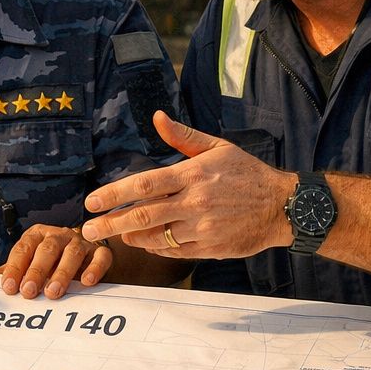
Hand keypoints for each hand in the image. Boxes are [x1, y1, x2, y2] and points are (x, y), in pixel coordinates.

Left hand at [0, 224, 112, 298]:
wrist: (87, 253)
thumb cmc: (52, 260)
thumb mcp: (31, 262)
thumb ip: (14, 270)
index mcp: (38, 235)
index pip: (23, 248)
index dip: (15, 267)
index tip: (9, 287)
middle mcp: (59, 235)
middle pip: (47, 249)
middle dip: (36, 271)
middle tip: (29, 291)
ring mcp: (80, 242)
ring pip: (72, 253)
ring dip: (62, 273)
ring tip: (53, 292)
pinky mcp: (100, 251)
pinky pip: (100, 257)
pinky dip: (94, 268)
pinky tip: (87, 282)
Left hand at [79, 112, 293, 257]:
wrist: (283, 206)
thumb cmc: (247, 173)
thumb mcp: (217, 148)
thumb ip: (183, 137)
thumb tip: (157, 117)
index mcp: (192, 175)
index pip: (144, 184)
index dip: (114, 194)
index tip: (92, 202)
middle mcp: (194, 203)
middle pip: (142, 216)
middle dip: (110, 225)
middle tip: (87, 229)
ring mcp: (201, 229)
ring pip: (155, 237)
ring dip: (131, 237)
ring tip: (116, 234)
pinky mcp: (210, 249)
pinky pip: (174, 252)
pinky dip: (156, 248)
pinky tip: (145, 242)